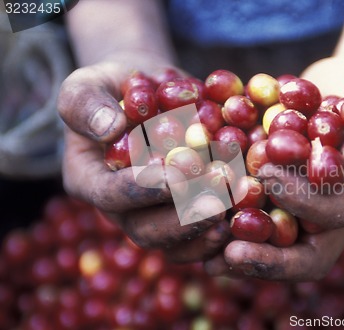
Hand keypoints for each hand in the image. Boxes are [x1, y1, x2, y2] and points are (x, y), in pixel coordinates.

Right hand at [58, 59, 228, 262]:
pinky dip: (221, 231)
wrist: (149, 94)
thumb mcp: (87, 84)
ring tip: (234, 213)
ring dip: (206, 231)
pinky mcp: (182, 214)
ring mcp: (153, 215)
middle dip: (182, 219)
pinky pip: (199, 237)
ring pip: (175, 243)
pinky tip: (246, 217)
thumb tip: (110, 127)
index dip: (142, 189)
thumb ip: (87, 103)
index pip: (110, 194)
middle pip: (146, 230)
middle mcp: (121, 208)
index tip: (175, 175)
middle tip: (216, 203)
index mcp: (90, 180)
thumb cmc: (114, 87)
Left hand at [204, 57, 343, 280]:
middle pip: (299, 249)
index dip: (304, 207)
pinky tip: (198, 204)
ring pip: (269, 234)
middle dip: (263, 252)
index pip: (334, 219)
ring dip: (236, 240)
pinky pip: (253, 204)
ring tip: (203, 245)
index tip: (270, 180)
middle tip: (225, 248)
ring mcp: (304, 199)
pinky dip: (227, 206)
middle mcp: (334, 208)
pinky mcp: (281, 182)